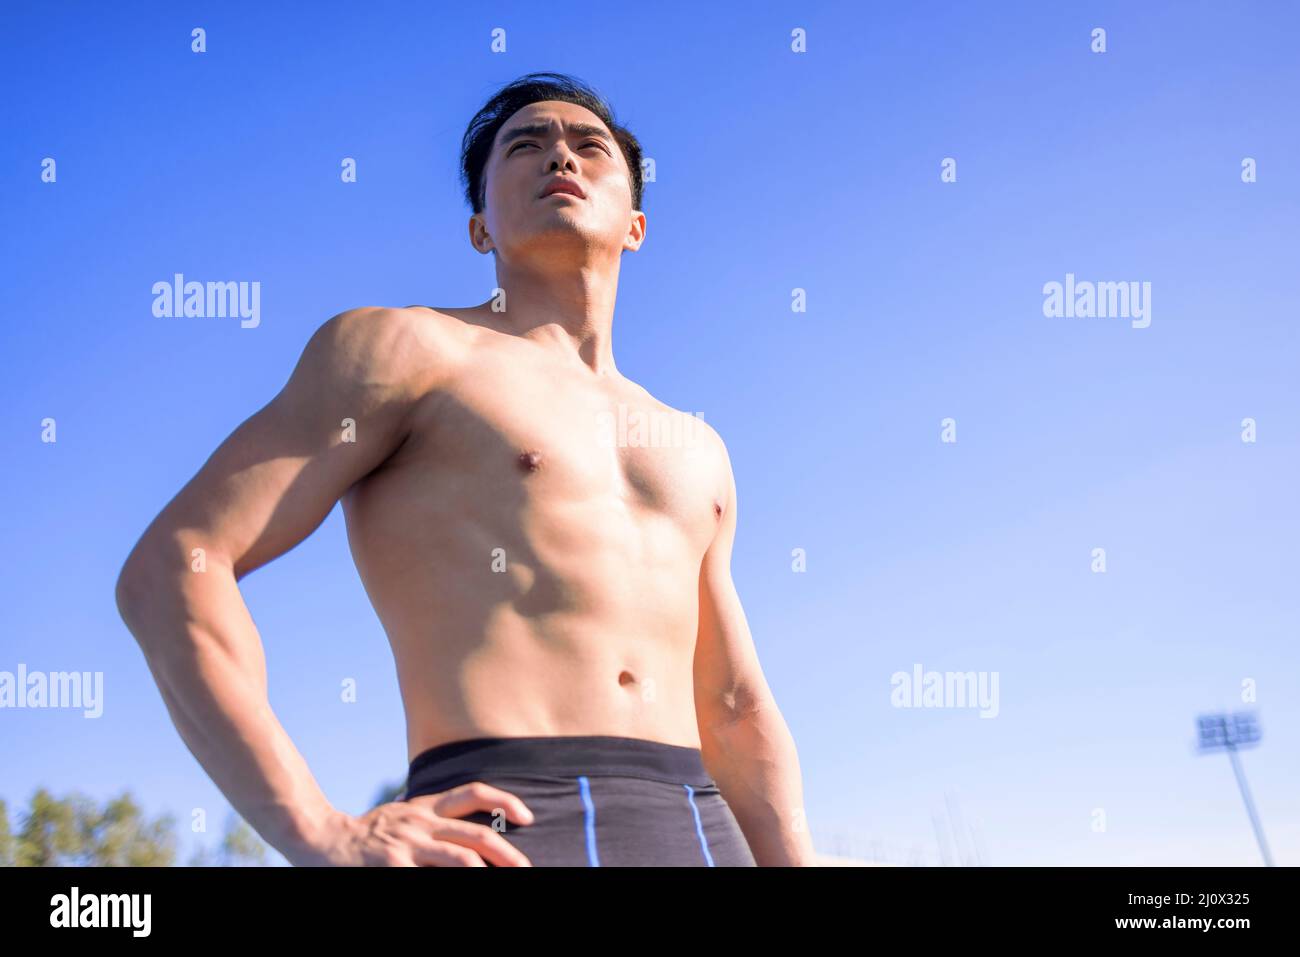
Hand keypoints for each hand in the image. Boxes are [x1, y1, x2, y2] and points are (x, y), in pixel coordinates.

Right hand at [305, 782, 535, 865]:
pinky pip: (429, 878)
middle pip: (475, 833)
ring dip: (486, 872)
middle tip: (527, 867)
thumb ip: (428, 819)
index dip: (503, 801)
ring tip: (509, 879)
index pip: (472, 793)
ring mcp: (407, 845)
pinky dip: (449, 886)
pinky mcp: (394, 866)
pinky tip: (470, 890)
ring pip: (460, 858)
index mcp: (425, 807)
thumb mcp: (400, 815)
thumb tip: (461, 826)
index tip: (526, 816)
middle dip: (507, 852)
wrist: (320, 837)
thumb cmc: (365, 833)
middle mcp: (421, 822)